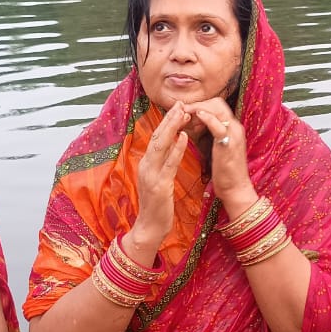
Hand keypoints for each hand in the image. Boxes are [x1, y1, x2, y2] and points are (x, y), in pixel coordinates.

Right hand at [126, 101, 190, 263]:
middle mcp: (146, 166)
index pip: (156, 137)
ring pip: (161, 145)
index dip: (167, 121)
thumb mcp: (159, 180)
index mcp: (146, 164)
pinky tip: (184, 137)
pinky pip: (169, 164)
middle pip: (158, 136)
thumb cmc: (157, 206)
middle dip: (170, 118)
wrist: (149, 228)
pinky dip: (176, 149)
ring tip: (184, 113)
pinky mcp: (160, 186)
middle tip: (181, 103)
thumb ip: (163, 164)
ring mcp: (151, 175)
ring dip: (173, 128)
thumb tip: (171, 146)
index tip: (178, 107)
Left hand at [185, 99, 254, 208]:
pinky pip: (218, 126)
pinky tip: (196, 116)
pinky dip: (207, 118)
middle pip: (218, 103)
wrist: (236, 189)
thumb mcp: (218, 148)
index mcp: (232, 128)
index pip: (217, 106)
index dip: (201, 105)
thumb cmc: (225, 172)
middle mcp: (235, 128)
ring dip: (199, 108)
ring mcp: (233, 135)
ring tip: (185, 113)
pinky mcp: (228, 144)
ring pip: (218, 109)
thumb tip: (195, 124)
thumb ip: (211, 134)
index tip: (186, 112)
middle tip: (182, 110)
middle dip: (198, 103)